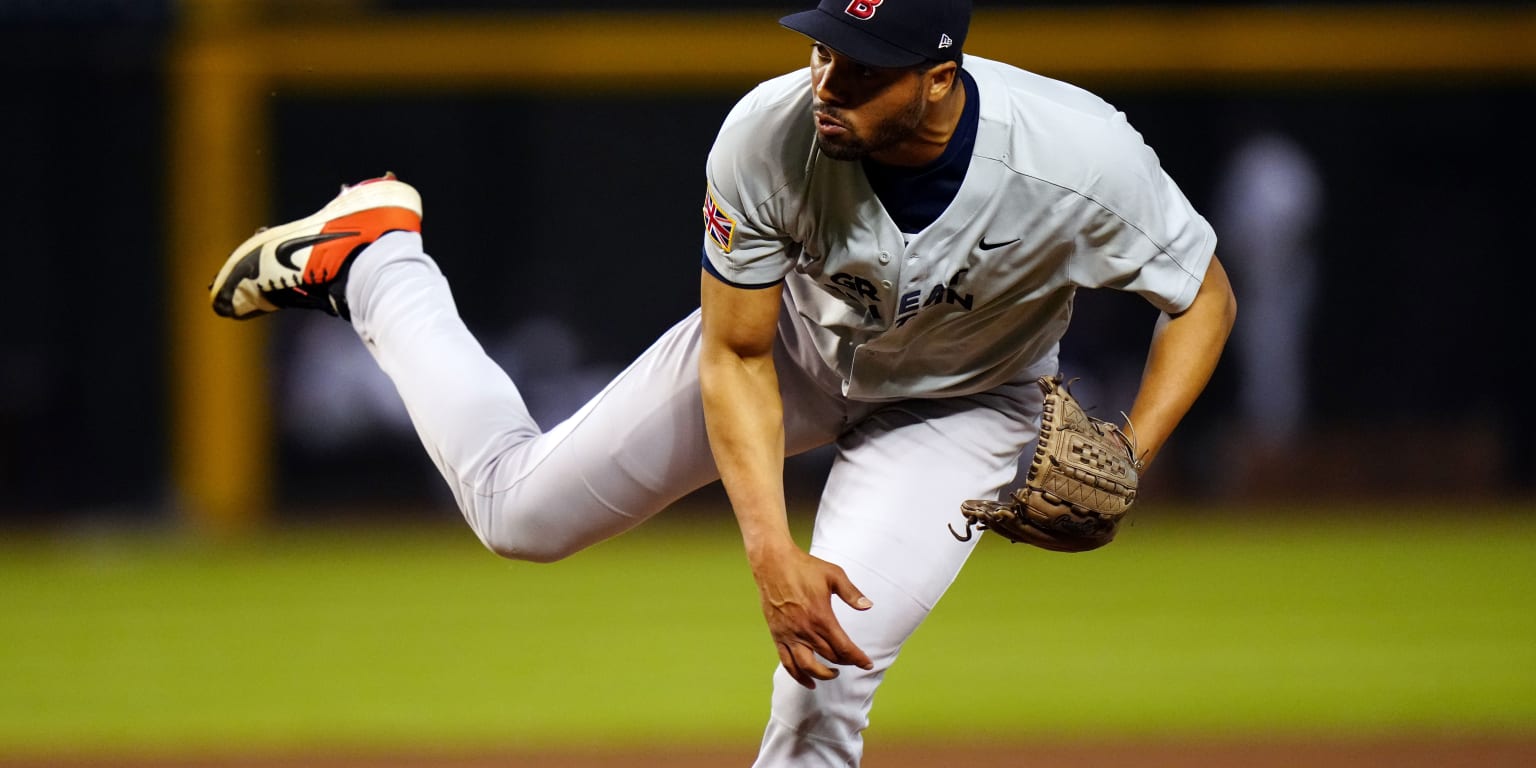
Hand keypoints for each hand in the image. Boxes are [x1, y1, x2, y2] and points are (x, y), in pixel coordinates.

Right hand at [749, 543, 872, 688]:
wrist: (773, 563)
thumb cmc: (805, 567)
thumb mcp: (834, 575)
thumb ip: (852, 593)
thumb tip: (868, 607)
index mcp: (821, 617)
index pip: (844, 648)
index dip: (858, 658)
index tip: (868, 664)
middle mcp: (805, 630)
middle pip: (829, 657)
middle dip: (845, 662)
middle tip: (853, 661)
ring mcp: (789, 635)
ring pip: (807, 666)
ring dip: (823, 675)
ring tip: (833, 674)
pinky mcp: (778, 635)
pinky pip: (787, 663)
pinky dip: (798, 676)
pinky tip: (808, 681)